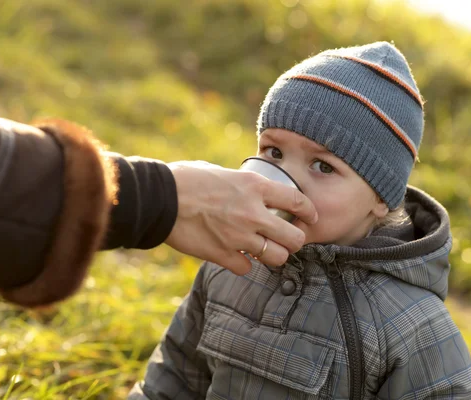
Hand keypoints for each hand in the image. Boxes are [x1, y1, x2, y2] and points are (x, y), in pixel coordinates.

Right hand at [164, 161, 317, 274]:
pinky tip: (238, 257)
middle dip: (295, 241)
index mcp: (254, 186)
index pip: (297, 201)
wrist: (159, 198)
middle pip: (294, 238)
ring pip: (276, 257)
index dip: (309, 211)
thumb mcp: (221, 172)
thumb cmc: (186, 179)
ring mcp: (238, 237)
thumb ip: (241, 184)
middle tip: (289, 240)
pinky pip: (247, 268)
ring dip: (273, 255)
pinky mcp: (222, 254)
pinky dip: (245, 265)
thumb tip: (249, 189)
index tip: (311, 217)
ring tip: (266, 251)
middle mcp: (252, 213)